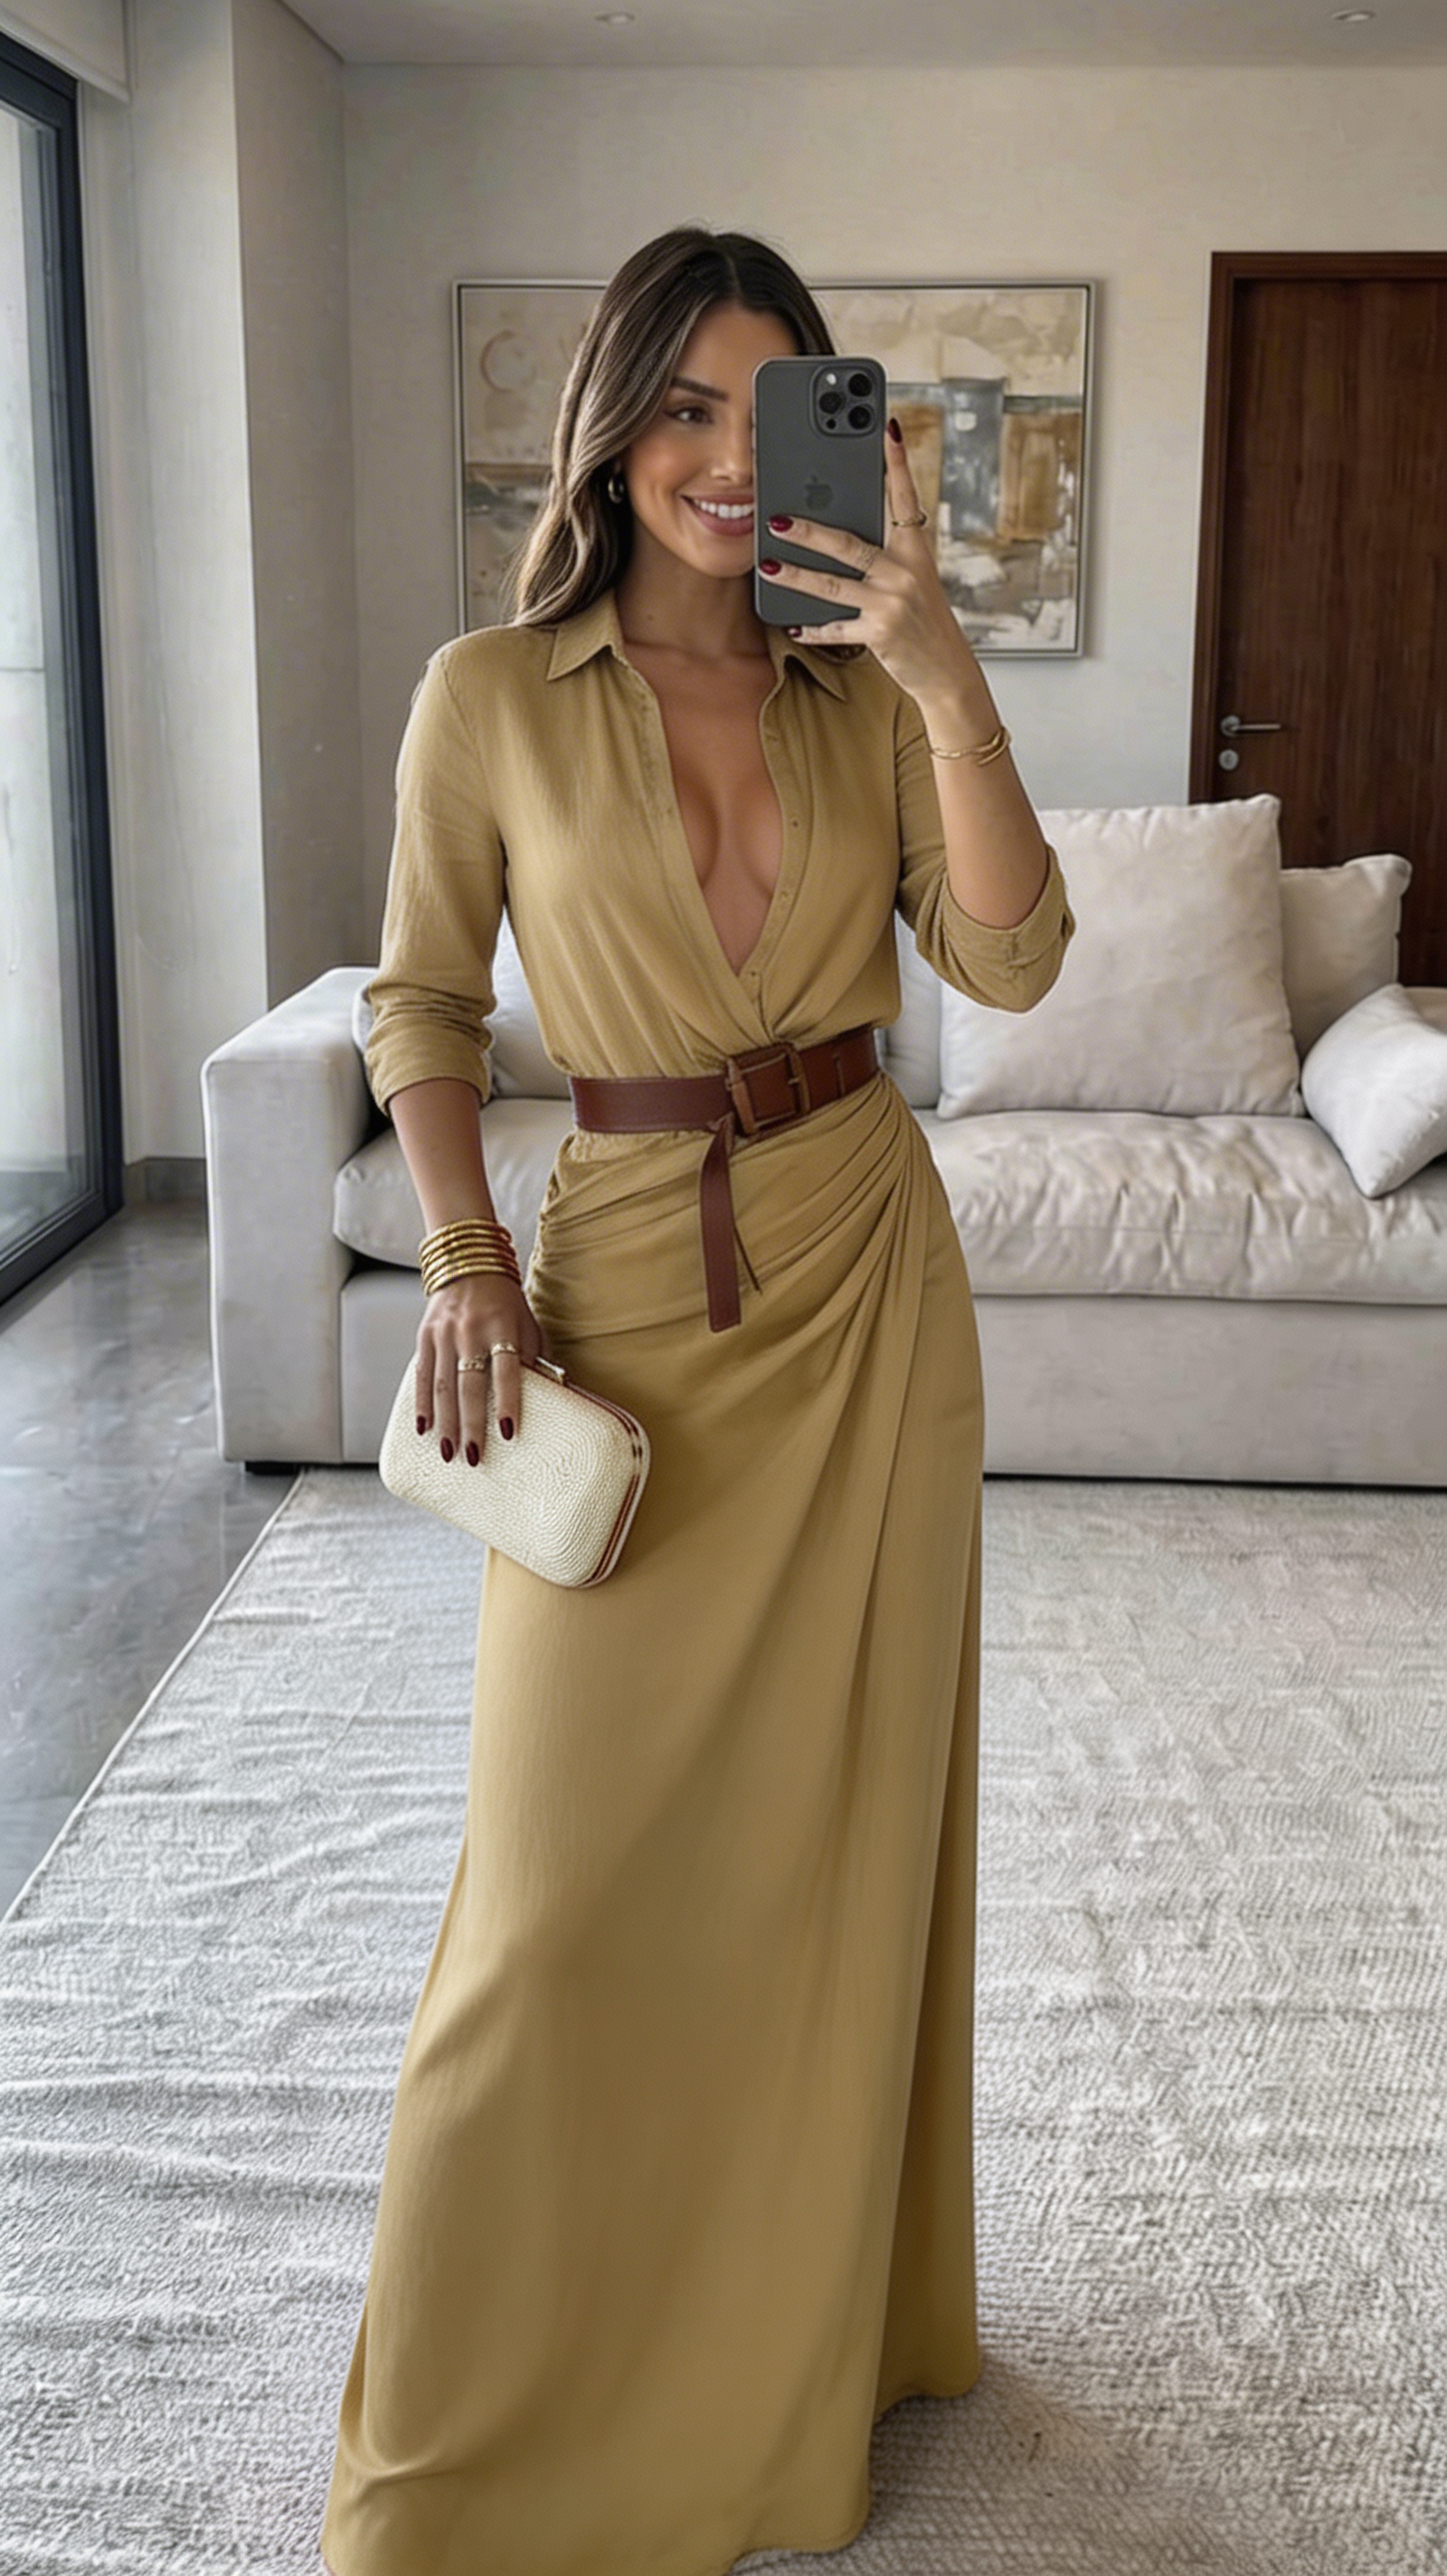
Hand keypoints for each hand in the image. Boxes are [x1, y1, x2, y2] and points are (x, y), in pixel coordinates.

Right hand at [416, 1274, 548, 1464]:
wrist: (468, 1263)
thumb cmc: (506, 1302)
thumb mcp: (528, 1324)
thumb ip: (535, 1358)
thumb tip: (553, 1396)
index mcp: (502, 1328)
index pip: (507, 1371)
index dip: (507, 1402)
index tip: (507, 1433)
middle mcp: (471, 1332)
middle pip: (470, 1386)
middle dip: (471, 1425)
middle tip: (474, 1457)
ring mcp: (444, 1335)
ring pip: (443, 1387)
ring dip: (445, 1424)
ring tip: (449, 1452)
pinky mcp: (425, 1337)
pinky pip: (422, 1376)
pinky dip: (422, 1404)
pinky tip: (423, 1429)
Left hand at [759, 415, 978, 705]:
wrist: (947, 669)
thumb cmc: (924, 619)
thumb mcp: (914, 579)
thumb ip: (885, 554)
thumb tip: (838, 533)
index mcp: (916, 551)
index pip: (904, 498)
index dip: (896, 463)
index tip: (885, 428)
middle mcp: (905, 572)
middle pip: (849, 543)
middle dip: (810, 531)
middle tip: (777, 518)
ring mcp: (891, 602)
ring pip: (832, 584)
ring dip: (796, 575)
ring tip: (768, 564)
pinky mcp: (879, 633)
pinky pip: (837, 627)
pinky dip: (813, 629)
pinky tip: (792, 625)